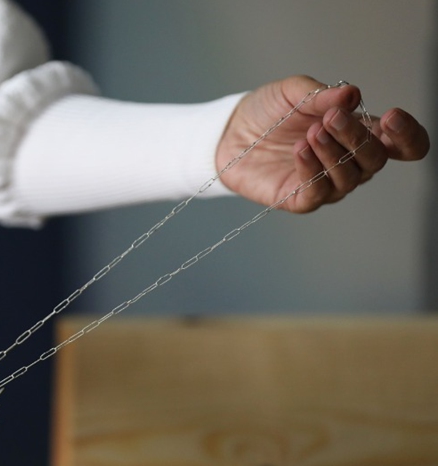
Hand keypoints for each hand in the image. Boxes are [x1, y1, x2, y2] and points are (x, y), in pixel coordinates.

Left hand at [216, 75, 429, 211]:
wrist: (229, 132)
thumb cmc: (267, 111)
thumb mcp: (293, 93)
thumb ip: (322, 94)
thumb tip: (351, 94)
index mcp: (358, 133)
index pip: (403, 145)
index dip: (408, 135)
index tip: (391, 117)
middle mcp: (349, 161)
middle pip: (375, 159)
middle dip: (357, 137)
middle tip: (330, 118)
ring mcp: (327, 183)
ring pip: (350, 177)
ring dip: (333, 152)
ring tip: (310, 132)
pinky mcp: (301, 199)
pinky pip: (318, 192)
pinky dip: (312, 170)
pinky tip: (300, 150)